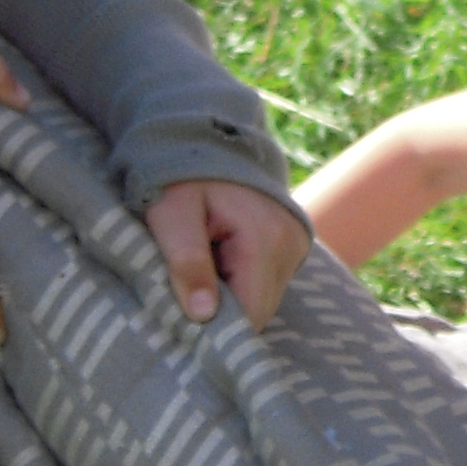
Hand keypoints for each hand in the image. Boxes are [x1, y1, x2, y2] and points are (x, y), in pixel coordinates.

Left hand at [148, 177, 308, 328]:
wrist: (205, 138)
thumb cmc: (180, 175)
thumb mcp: (170, 214)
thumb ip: (186, 261)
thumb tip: (203, 315)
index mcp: (265, 240)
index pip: (250, 314)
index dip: (215, 328)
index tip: (181, 321)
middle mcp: (290, 245)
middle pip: (258, 310)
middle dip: (221, 312)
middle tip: (183, 290)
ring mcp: (296, 244)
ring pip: (262, 298)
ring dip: (230, 295)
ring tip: (200, 268)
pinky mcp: (292, 244)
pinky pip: (266, 282)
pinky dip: (239, 281)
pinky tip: (216, 261)